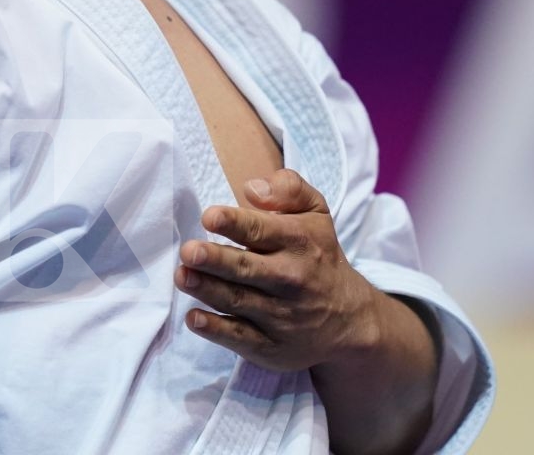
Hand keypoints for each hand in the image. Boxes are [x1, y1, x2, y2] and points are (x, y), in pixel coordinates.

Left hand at [174, 168, 390, 373]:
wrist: (351, 321)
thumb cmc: (319, 257)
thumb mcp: (317, 214)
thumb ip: (290, 190)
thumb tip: (251, 189)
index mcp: (298, 242)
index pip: (261, 230)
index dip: (235, 223)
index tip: (209, 217)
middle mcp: (290, 278)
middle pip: (246, 268)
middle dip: (215, 260)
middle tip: (188, 251)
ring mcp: (280, 315)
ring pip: (238, 300)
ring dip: (207, 289)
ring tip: (182, 276)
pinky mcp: (270, 346)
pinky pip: (240, 337)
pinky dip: (216, 330)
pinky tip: (193, 318)